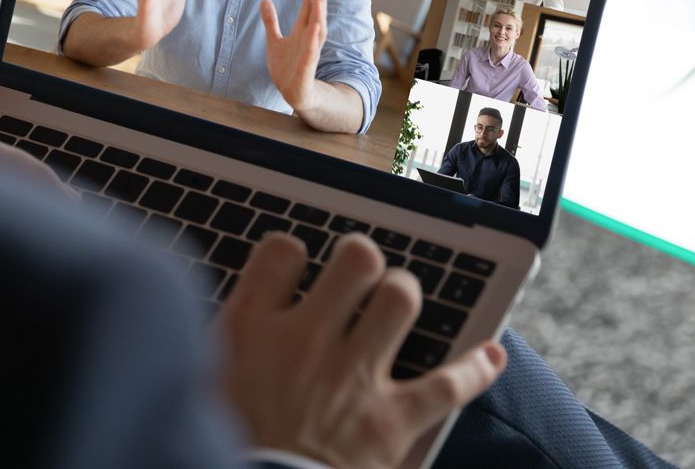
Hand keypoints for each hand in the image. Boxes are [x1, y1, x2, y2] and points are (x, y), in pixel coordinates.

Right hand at [218, 234, 505, 468]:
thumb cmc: (226, 443)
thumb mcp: (203, 382)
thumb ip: (225, 342)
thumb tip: (245, 313)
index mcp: (250, 329)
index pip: (281, 251)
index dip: (292, 251)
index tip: (295, 264)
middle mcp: (305, 340)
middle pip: (354, 260)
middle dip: (362, 258)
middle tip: (358, 272)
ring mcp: (352, 377)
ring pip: (401, 300)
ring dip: (403, 295)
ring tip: (397, 301)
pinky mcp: (391, 420)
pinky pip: (449, 383)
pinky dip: (476, 368)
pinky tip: (491, 355)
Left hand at [261, 0, 327, 111]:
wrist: (293, 92)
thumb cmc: (287, 67)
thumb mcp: (274, 41)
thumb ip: (271, 21)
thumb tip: (264, 0)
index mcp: (301, 32)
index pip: (308, 8)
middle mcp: (308, 39)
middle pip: (315, 15)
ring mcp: (309, 52)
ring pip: (317, 32)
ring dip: (319, 16)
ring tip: (319, 0)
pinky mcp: (307, 67)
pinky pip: (311, 53)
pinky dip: (313, 41)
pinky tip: (315, 28)